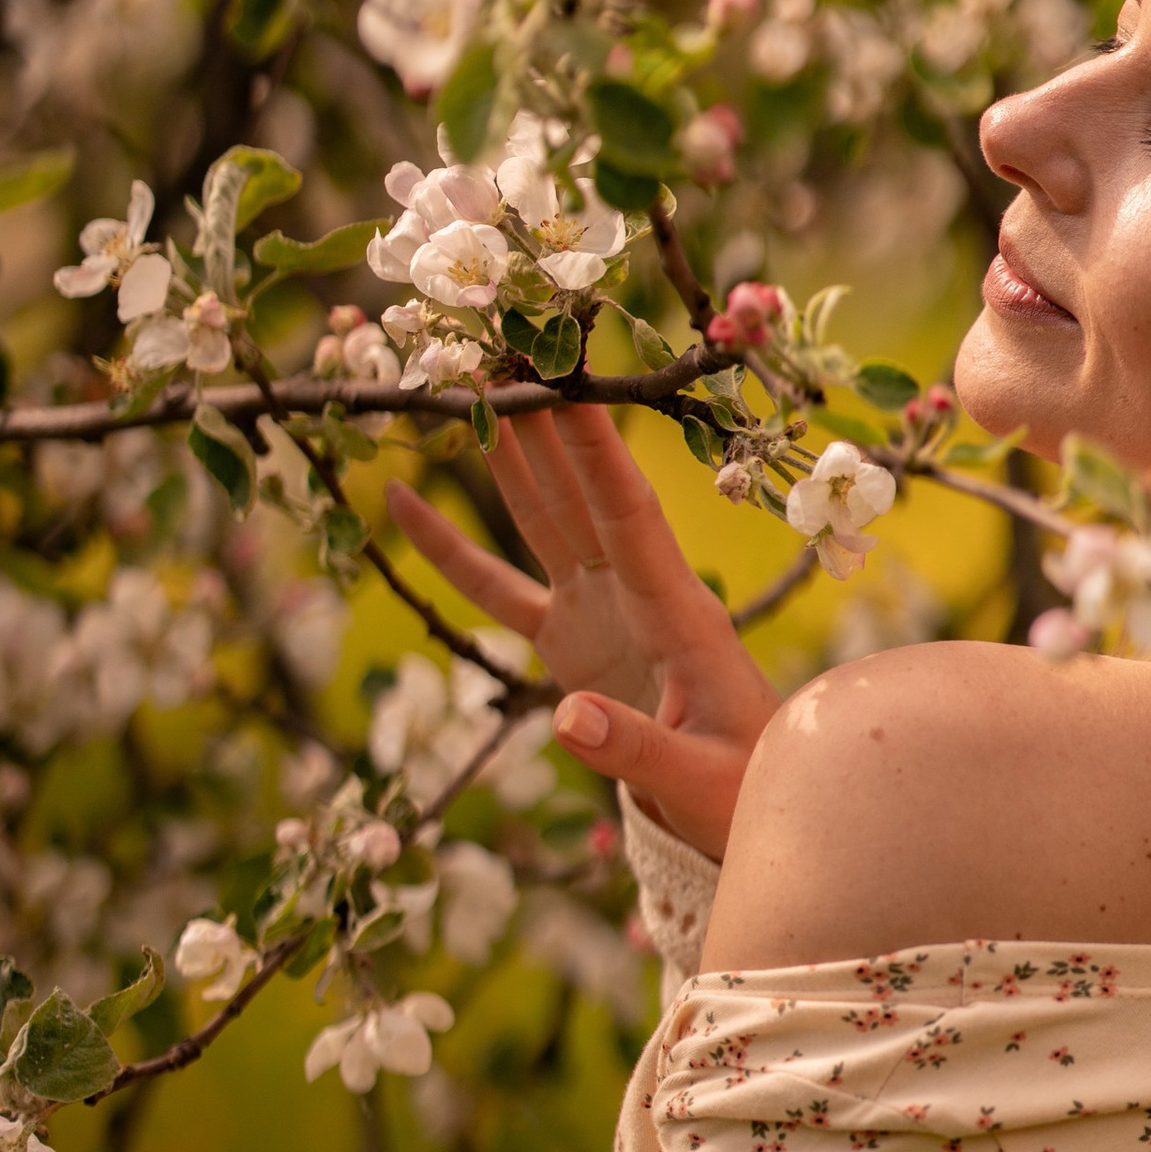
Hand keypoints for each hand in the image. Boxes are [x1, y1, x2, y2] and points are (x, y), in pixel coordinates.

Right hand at [387, 408, 776, 857]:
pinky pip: (497, 587)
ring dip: (509, 453)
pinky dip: (451, 549)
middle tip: (509, 346)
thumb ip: (635, 750)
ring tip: (469, 385)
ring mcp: (597, 608)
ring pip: (543, 516)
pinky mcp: (566, 638)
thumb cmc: (741, 787)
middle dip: (546, 421)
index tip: (572, 386)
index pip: (632, 517)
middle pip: (582, 492)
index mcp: (679, 612)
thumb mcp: (699, 781)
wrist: (745, 805)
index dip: (600, 454)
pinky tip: (404, 502)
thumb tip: (566, 719)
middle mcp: (636, 592)